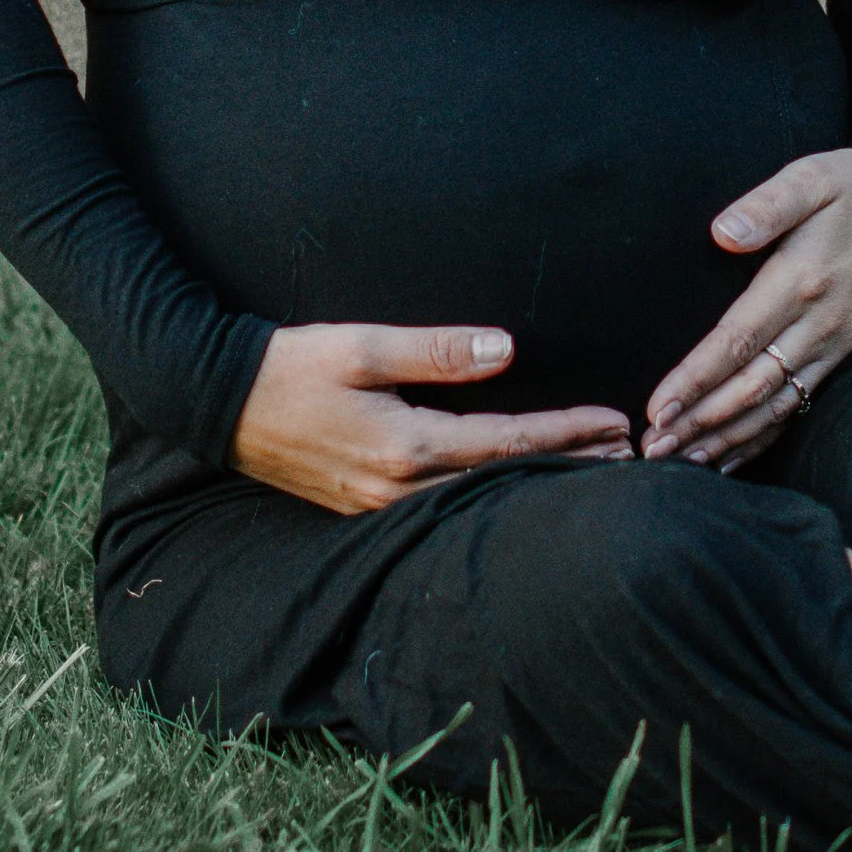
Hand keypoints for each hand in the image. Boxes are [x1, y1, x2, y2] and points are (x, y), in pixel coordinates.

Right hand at [230, 322, 632, 514]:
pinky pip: (446, 504)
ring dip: (535, 482)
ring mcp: (382, 506)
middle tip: (629, 456)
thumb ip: (438, 350)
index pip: (507, 443)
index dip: (567, 433)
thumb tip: (507, 349)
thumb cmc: (293, 365)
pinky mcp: (368, 506)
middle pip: (503, 482)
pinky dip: (493, 490)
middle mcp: (398, 490)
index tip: (617, 424)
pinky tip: (515, 481)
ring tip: (589, 468)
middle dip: (568, 467)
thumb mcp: (364, 344)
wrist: (222, 405)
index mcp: (404, 448)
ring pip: (478, 499)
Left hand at [642, 138, 851, 468]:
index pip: (738, 341)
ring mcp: (832, 343)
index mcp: (801, 279)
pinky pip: (797, 405)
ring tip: (678, 463)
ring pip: (772, 405)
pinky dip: (762, 437)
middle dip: (699, 422)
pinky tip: (729, 457)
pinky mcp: (840, 351)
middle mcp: (818, 322)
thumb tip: (722, 233)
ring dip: (724, 438)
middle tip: (651, 451)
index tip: (657, 408)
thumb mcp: (813, 177)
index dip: (695, 378)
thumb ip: (767, 204)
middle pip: (750, 386)